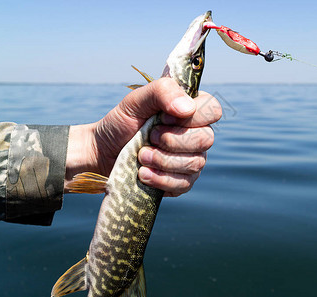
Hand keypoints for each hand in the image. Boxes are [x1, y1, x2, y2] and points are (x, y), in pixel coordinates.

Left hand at [65, 78, 221, 196]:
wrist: (103, 154)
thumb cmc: (121, 124)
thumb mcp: (135, 101)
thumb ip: (161, 92)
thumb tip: (187, 108)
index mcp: (189, 110)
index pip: (213, 110)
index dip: (192, 116)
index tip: (163, 117)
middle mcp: (196, 135)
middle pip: (207, 139)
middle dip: (173, 140)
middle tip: (149, 137)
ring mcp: (192, 160)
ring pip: (196, 163)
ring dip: (163, 160)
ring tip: (141, 156)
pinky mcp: (182, 181)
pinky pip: (184, 183)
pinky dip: (161, 179)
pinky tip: (143, 174)